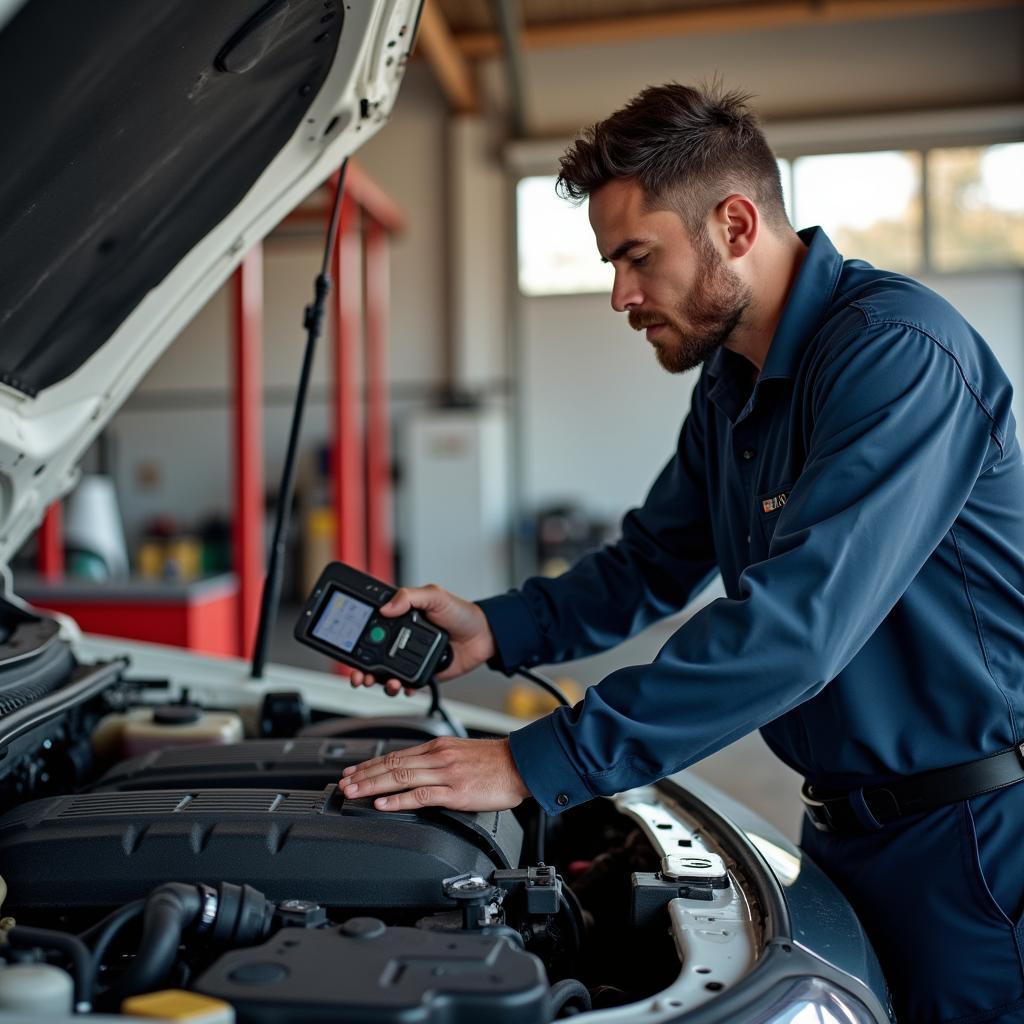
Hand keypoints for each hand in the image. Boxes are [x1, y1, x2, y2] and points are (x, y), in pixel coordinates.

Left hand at [339, 736, 529, 811]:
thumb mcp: (461, 754)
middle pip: (392, 764)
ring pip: (400, 777)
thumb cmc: (495, 763)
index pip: (396, 755)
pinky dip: (398, 800)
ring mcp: (446, 773)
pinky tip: (382, 804)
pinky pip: (421, 795)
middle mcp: (438, 757)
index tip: (353, 772)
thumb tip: (417, 774)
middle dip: (364, 775)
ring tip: (353, 792)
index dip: (371, 765)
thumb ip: (438, 762)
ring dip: (372, 785)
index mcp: (438, 747)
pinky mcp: (456, 791)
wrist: (521, 764)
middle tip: (342, 783)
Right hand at [348, 584, 496, 696]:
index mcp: (400, 619)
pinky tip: (406, 687)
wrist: (485, 635)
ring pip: (386, 674)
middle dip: (362, 669)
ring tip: (388, 683)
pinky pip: (407, 686)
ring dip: (381, 682)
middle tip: (361, 676)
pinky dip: (403, 689)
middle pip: (372, 657)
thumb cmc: (461, 612)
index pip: (370, 629)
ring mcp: (411, 658)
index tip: (348, 648)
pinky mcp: (424, 673)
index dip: (356, 639)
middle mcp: (401, 639)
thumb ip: (409, 597)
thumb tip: (385, 607)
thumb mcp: (434, 595)